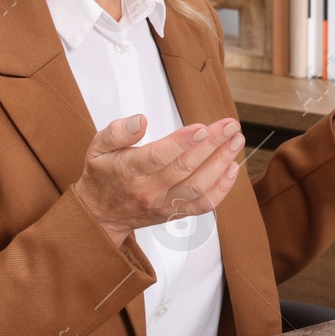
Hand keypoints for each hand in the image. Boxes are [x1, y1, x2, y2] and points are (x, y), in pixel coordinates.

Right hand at [71, 114, 245, 246]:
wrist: (100, 216)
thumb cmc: (103, 174)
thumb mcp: (98, 147)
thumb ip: (117, 131)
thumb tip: (141, 120)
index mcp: (129, 171)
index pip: (158, 156)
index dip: (182, 142)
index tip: (203, 128)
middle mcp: (149, 190)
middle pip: (185, 168)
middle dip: (212, 145)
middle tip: (230, 125)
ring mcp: (164, 204)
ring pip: (198, 187)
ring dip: (221, 163)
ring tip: (236, 141)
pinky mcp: (175, 214)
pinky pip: (203, 205)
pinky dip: (222, 189)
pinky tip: (232, 167)